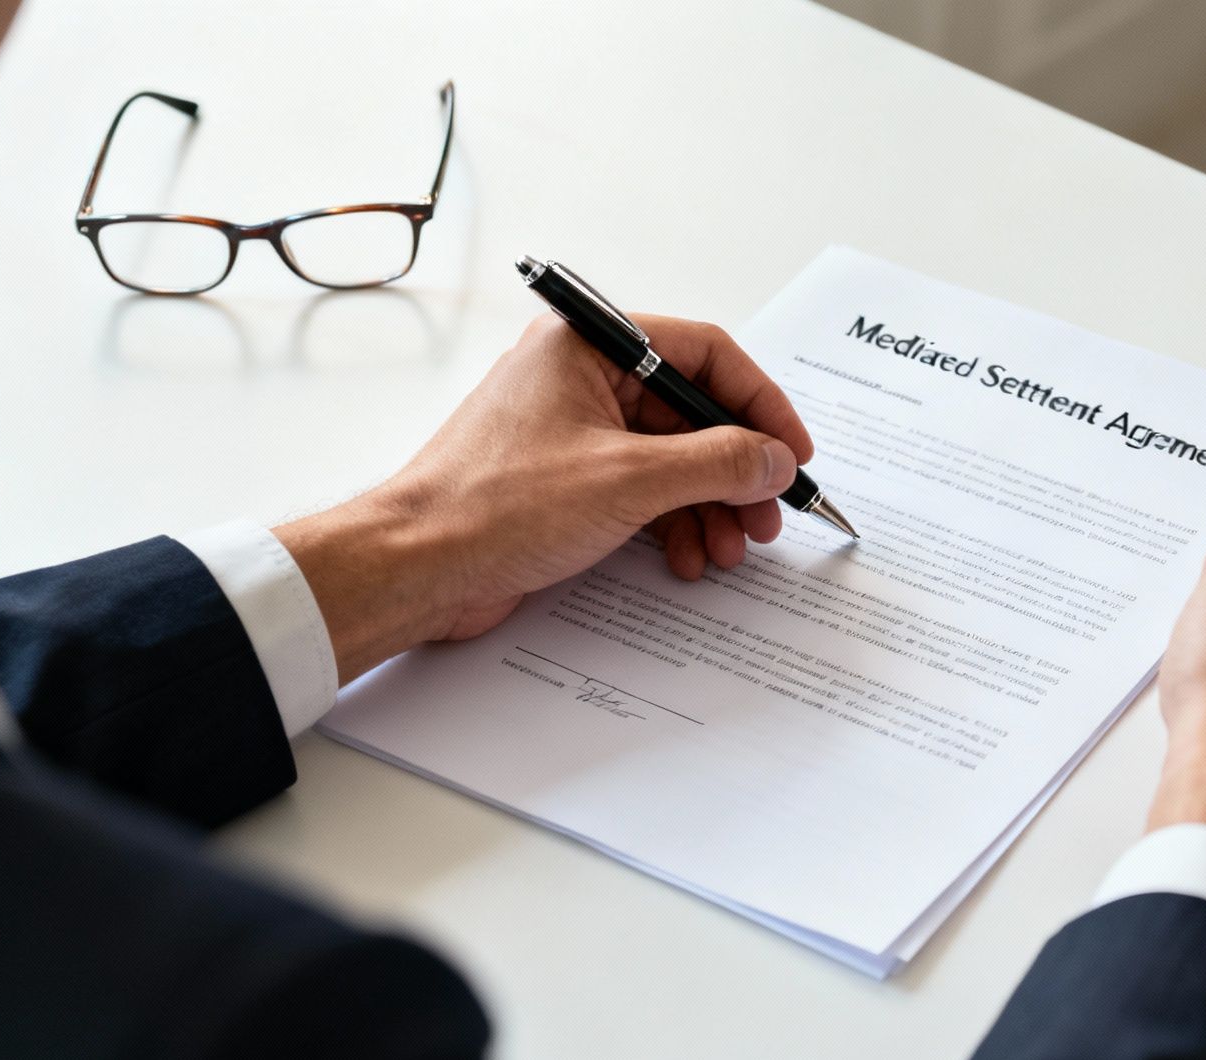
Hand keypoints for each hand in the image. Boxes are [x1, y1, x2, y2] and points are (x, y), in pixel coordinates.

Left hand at [273, 313, 813, 682]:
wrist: (414, 568)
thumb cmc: (492, 507)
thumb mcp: (629, 480)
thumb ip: (717, 462)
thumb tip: (773, 458)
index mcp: (586, 345)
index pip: (704, 354)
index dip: (760, 404)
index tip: (791, 452)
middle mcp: (579, 378)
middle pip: (691, 413)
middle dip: (736, 470)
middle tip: (766, 516)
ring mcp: (572, 431)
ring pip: (670, 459)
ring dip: (709, 505)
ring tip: (729, 548)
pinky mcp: (564, 481)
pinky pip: (641, 490)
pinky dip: (672, 523)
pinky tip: (686, 558)